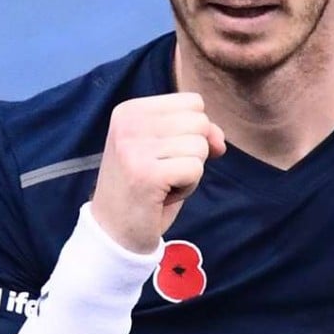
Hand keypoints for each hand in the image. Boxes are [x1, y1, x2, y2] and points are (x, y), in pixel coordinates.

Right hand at [90, 93, 225, 253]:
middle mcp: (129, 123)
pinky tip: (163, 195)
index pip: (193, 102)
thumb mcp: (167, 147)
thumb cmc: (145, 186)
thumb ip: (197, 132)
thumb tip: (219, 141)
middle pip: (200, 122)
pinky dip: (188, 187)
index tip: (164, 153)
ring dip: (190, 171)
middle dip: (192, 152)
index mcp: (130, 110)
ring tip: (162, 183)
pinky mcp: (146, 174)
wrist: (114, 231)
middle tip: (163, 170)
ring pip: (200, 146)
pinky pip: (196, 169)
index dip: (193, 132)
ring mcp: (134, 148)